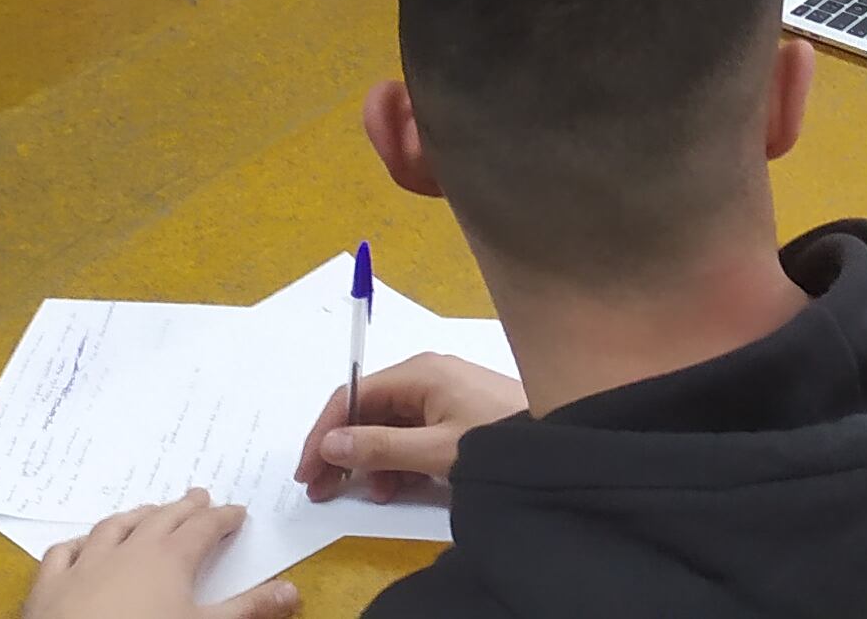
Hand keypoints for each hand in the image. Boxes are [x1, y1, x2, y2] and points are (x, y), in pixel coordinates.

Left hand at [20, 494, 295, 618]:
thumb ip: (249, 609)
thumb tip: (292, 591)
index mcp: (171, 558)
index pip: (205, 528)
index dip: (224, 518)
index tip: (237, 512)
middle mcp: (129, 550)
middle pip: (162, 519)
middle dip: (184, 508)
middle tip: (199, 496)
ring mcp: (86, 564)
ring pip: (113, 528)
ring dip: (135, 516)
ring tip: (148, 510)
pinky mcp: (50, 585)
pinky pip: (64, 552)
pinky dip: (78, 543)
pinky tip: (83, 543)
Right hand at [297, 350, 527, 504]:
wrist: (560, 442)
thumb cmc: (499, 438)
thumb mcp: (436, 450)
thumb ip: (381, 448)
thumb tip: (329, 445)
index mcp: (419, 373)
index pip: (352, 396)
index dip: (323, 434)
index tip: (306, 472)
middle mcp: (426, 376)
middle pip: (368, 411)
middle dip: (344, 451)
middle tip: (322, 490)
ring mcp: (442, 394)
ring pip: (389, 426)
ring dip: (372, 461)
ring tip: (368, 493)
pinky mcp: (456, 413)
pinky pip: (412, 434)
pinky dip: (398, 461)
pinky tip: (394, 487)